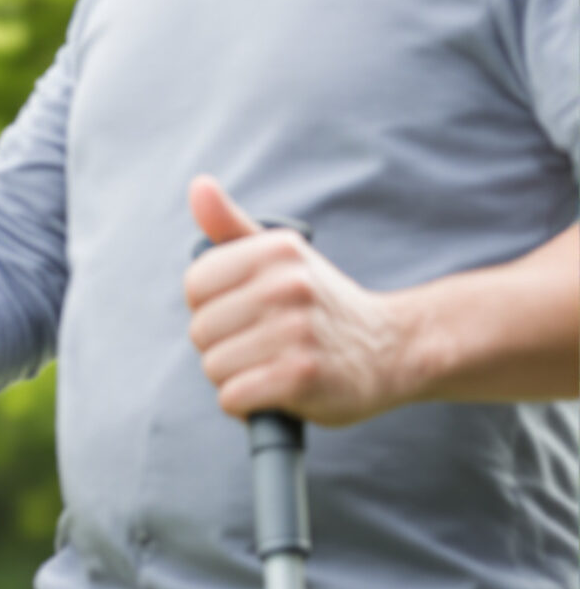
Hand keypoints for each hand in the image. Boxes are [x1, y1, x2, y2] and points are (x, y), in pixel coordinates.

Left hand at [185, 176, 410, 425]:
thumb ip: (231, 226)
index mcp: (276, 250)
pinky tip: (278, 392)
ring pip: (214, 366)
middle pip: (201, 330)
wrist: (393, 350)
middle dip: (224, 346)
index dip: (212, 306)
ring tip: (274, 366)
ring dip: (236, 377)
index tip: (246, 312)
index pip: (195, 284)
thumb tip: (198, 185)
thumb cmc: (321, 304)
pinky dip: (247, 404)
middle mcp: (288, 285)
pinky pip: (232, 397)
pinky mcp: (300, 377)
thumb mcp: (282, 256)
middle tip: (267, 344)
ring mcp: (296, 331)